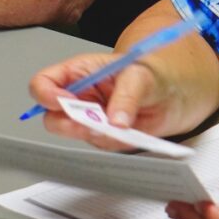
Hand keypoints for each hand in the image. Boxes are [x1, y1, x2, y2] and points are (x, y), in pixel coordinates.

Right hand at [29, 54, 179, 149]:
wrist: (174, 92)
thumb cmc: (152, 73)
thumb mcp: (140, 75)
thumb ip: (127, 96)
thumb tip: (115, 120)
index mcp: (79, 72)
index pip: (44, 83)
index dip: (45, 95)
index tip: (63, 103)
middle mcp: (80, 96)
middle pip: (51, 117)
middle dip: (68, 124)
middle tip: (91, 123)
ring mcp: (91, 118)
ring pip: (75, 135)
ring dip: (94, 134)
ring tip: (119, 124)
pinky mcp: (105, 136)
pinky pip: (99, 145)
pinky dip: (113, 142)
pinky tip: (129, 130)